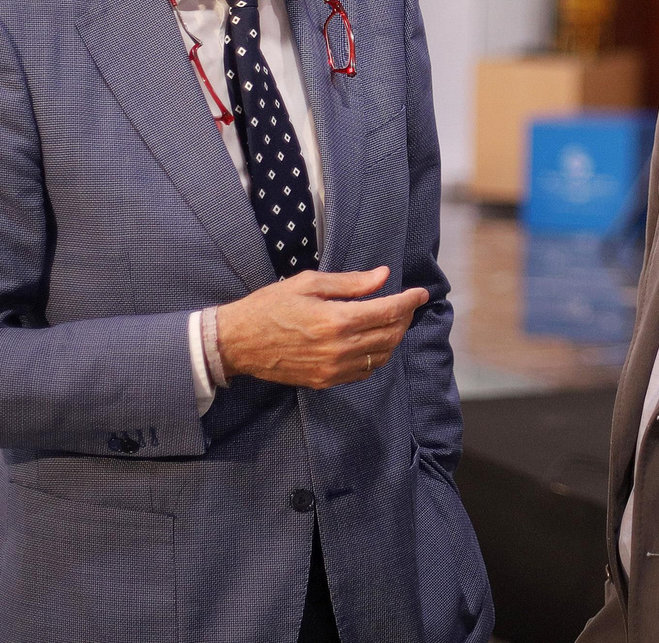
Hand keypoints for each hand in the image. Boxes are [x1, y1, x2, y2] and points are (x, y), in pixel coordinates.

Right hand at [215, 267, 428, 388]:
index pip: (388, 311)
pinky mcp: (325, 381)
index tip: (421, 292)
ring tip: (393, 320)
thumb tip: (383, 276)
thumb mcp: (308, 284)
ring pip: (381, 356)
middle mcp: (339, 348)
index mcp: (336, 320)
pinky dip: (377, 356)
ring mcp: (333, 369)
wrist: (237, 342)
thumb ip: (350, 283)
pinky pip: (364, 371)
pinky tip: (374, 341)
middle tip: (408, 304)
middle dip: (405, 317)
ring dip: (394, 338)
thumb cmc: (269, 306)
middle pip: (390, 335)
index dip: (409, 301)